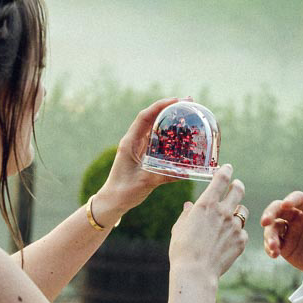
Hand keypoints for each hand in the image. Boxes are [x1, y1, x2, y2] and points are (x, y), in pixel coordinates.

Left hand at [92, 97, 182, 222]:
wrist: (113, 201)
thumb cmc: (124, 191)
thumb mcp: (144, 182)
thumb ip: (164, 176)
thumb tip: (186, 173)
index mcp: (130, 142)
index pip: (145, 117)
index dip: (160, 106)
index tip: (176, 100)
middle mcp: (133, 141)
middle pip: (151, 118)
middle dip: (169, 108)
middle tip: (188, 103)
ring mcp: (138, 148)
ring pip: (154, 128)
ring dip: (169, 119)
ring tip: (188, 114)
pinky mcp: (143, 155)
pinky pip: (156, 140)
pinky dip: (168, 135)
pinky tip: (181, 136)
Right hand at [169, 164, 246, 283]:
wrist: (195, 272)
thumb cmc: (182, 250)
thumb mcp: (179, 228)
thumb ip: (187, 214)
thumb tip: (190, 206)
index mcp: (206, 204)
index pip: (221, 179)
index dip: (225, 170)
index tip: (227, 168)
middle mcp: (223, 211)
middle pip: (238, 190)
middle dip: (237, 185)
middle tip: (236, 186)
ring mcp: (235, 226)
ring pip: (243, 211)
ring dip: (237, 211)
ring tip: (230, 218)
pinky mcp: (241, 240)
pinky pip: (242, 232)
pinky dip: (236, 233)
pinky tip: (227, 241)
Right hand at [260, 191, 302, 288]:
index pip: (300, 199)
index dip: (292, 199)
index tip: (285, 205)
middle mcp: (298, 217)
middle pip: (279, 208)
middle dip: (270, 212)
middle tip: (264, 222)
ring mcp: (289, 230)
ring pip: (273, 226)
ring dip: (269, 235)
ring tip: (274, 248)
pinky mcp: (283, 244)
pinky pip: (271, 242)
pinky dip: (269, 247)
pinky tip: (274, 255)